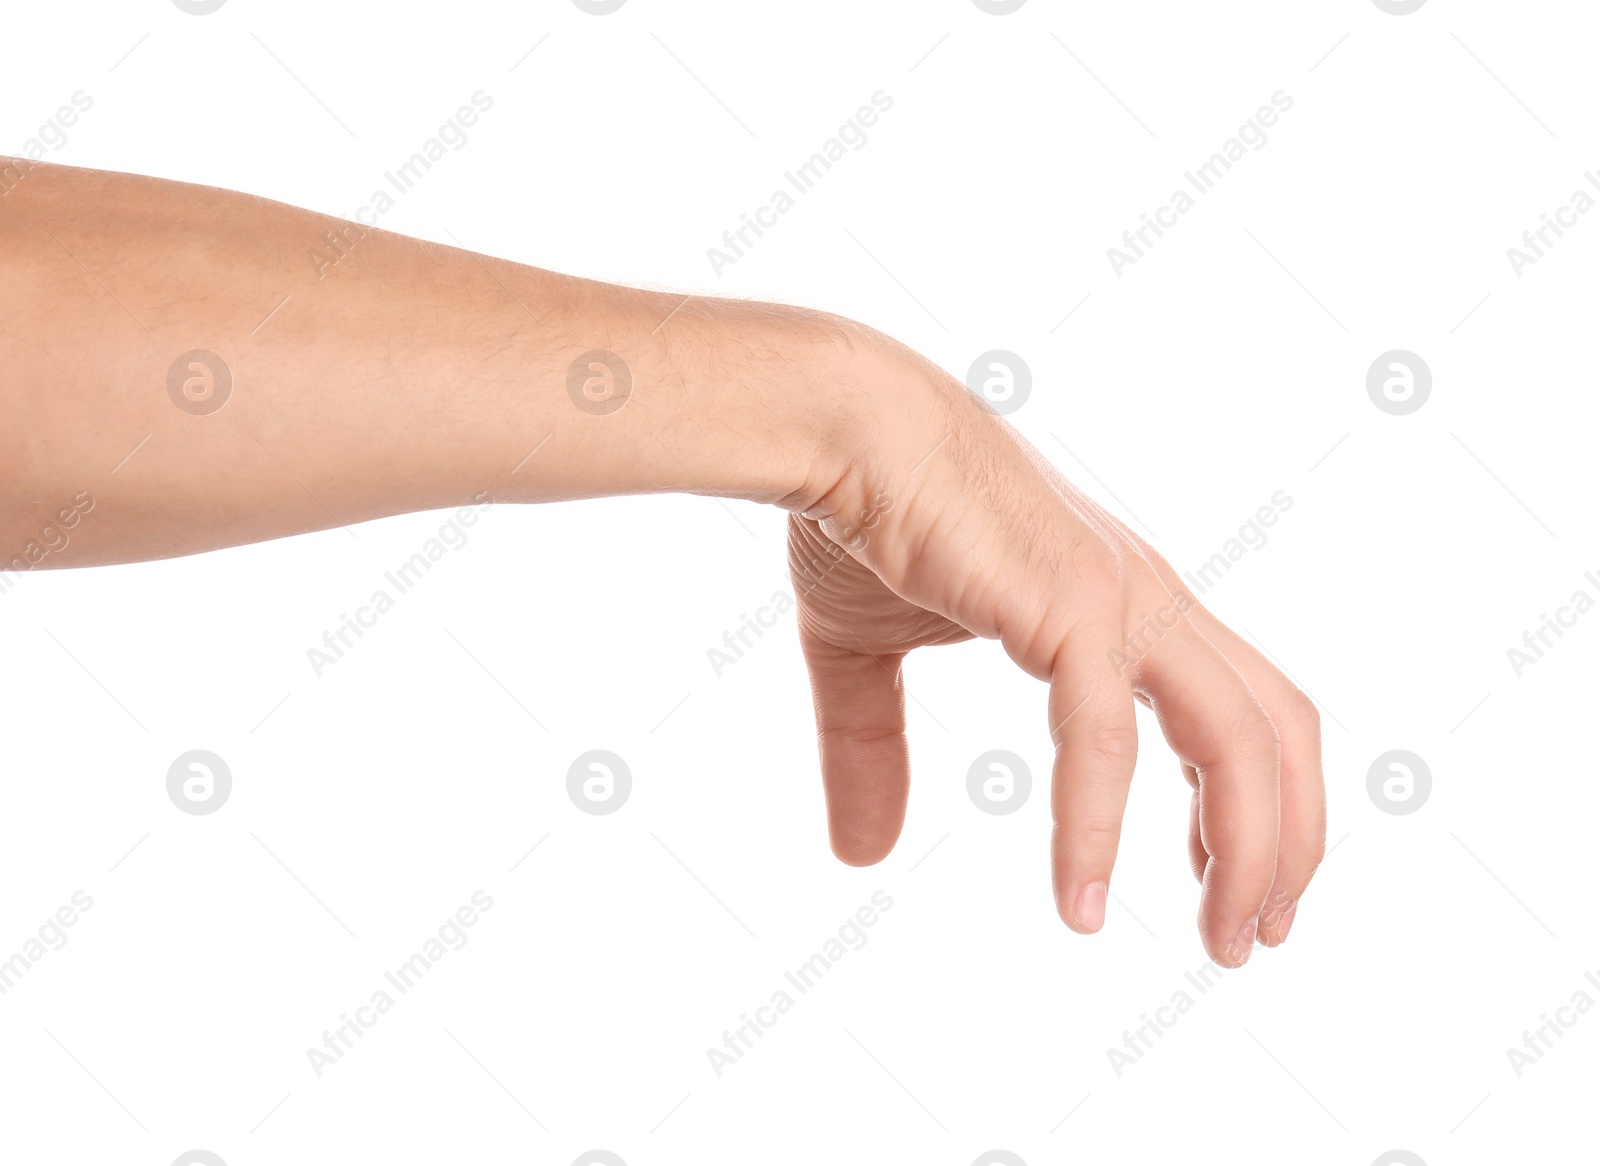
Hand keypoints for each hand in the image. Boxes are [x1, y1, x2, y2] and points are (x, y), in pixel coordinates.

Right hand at [789, 335, 1324, 966]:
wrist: (835, 425)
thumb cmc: (861, 515)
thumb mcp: (865, 659)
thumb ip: (874, 753)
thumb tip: (861, 855)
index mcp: (1120, 602)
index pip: (1239, 708)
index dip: (1255, 804)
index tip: (1232, 888)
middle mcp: (1144, 597)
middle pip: (1274, 728)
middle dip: (1287, 841)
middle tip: (1258, 939)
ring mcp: (1118, 596)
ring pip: (1238, 737)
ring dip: (1247, 849)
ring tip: (1223, 942)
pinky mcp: (1069, 604)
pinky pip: (1105, 739)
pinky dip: (1098, 829)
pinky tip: (1078, 904)